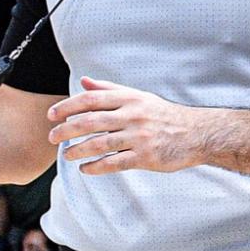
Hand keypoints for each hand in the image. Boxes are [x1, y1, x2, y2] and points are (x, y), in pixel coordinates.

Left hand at [48, 77, 205, 173]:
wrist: (197, 133)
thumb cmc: (162, 115)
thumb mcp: (138, 97)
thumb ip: (109, 90)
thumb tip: (83, 81)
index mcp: (129, 98)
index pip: (90, 99)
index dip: (67, 107)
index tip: (52, 116)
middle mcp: (133, 115)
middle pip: (90, 121)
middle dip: (66, 129)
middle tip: (52, 137)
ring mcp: (139, 136)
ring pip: (99, 143)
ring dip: (77, 150)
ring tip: (66, 155)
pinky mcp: (145, 157)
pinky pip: (114, 163)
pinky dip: (95, 167)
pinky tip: (85, 169)